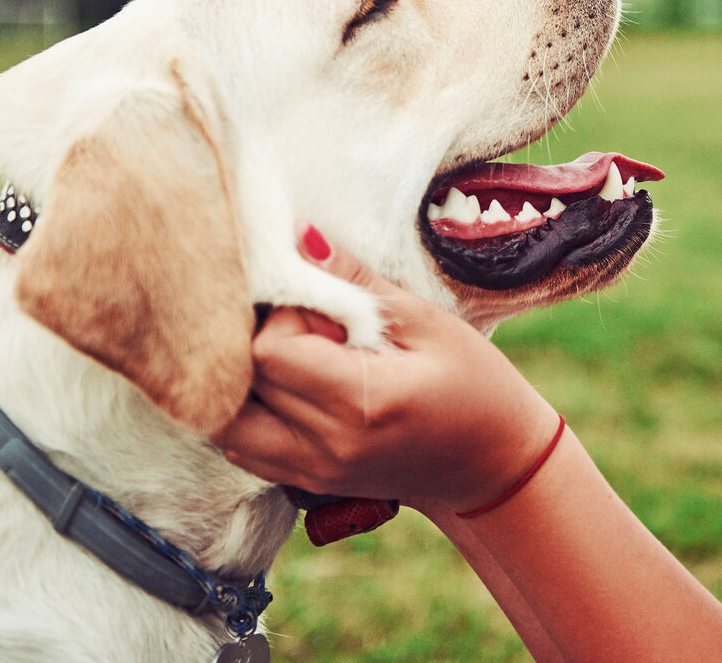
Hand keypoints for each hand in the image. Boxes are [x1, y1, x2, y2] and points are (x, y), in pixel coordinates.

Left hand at [214, 225, 562, 512]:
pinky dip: (250, 410)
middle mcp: (328, 445)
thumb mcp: (428, 322)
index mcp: (363, 402)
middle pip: (242, 380)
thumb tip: (299, 238)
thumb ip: (356, 282)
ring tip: (294, 358)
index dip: (285, 314)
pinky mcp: (306, 483)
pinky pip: (241, 446)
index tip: (322, 307)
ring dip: (246, 380)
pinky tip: (291, 388)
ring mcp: (313, 472)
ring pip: (227, 419)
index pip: (270, 350)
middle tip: (312, 329)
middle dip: (263, 341)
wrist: (494, 465)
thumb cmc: (475, 385)